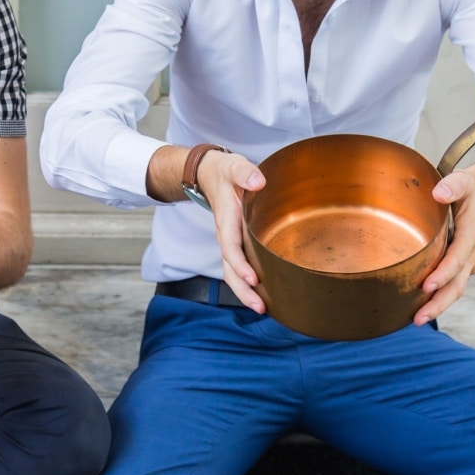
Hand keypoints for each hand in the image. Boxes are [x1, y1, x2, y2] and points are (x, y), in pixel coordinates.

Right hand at [199, 151, 267, 313]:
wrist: (210, 175)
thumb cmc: (224, 172)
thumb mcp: (233, 166)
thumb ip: (245, 173)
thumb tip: (258, 182)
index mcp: (226, 220)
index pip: (230, 247)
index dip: (240, 264)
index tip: (253, 278)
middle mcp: (226, 236)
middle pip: (230, 270)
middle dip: (243, 290)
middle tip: (260, 307)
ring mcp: (230, 242)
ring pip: (233, 273)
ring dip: (246, 292)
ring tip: (263, 309)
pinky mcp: (236, 244)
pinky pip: (239, 267)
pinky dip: (248, 283)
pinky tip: (264, 294)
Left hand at [413, 160, 474, 326]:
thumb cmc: (467, 189)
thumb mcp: (462, 181)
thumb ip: (452, 185)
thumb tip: (439, 193)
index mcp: (471, 234)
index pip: (458, 258)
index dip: (444, 273)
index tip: (426, 285)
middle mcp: (471, 252)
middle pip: (457, 283)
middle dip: (439, 302)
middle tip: (419, 318)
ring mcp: (468, 261)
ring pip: (456, 288)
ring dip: (438, 305)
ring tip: (417, 320)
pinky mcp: (462, 265)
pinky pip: (452, 284)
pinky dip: (439, 296)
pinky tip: (420, 306)